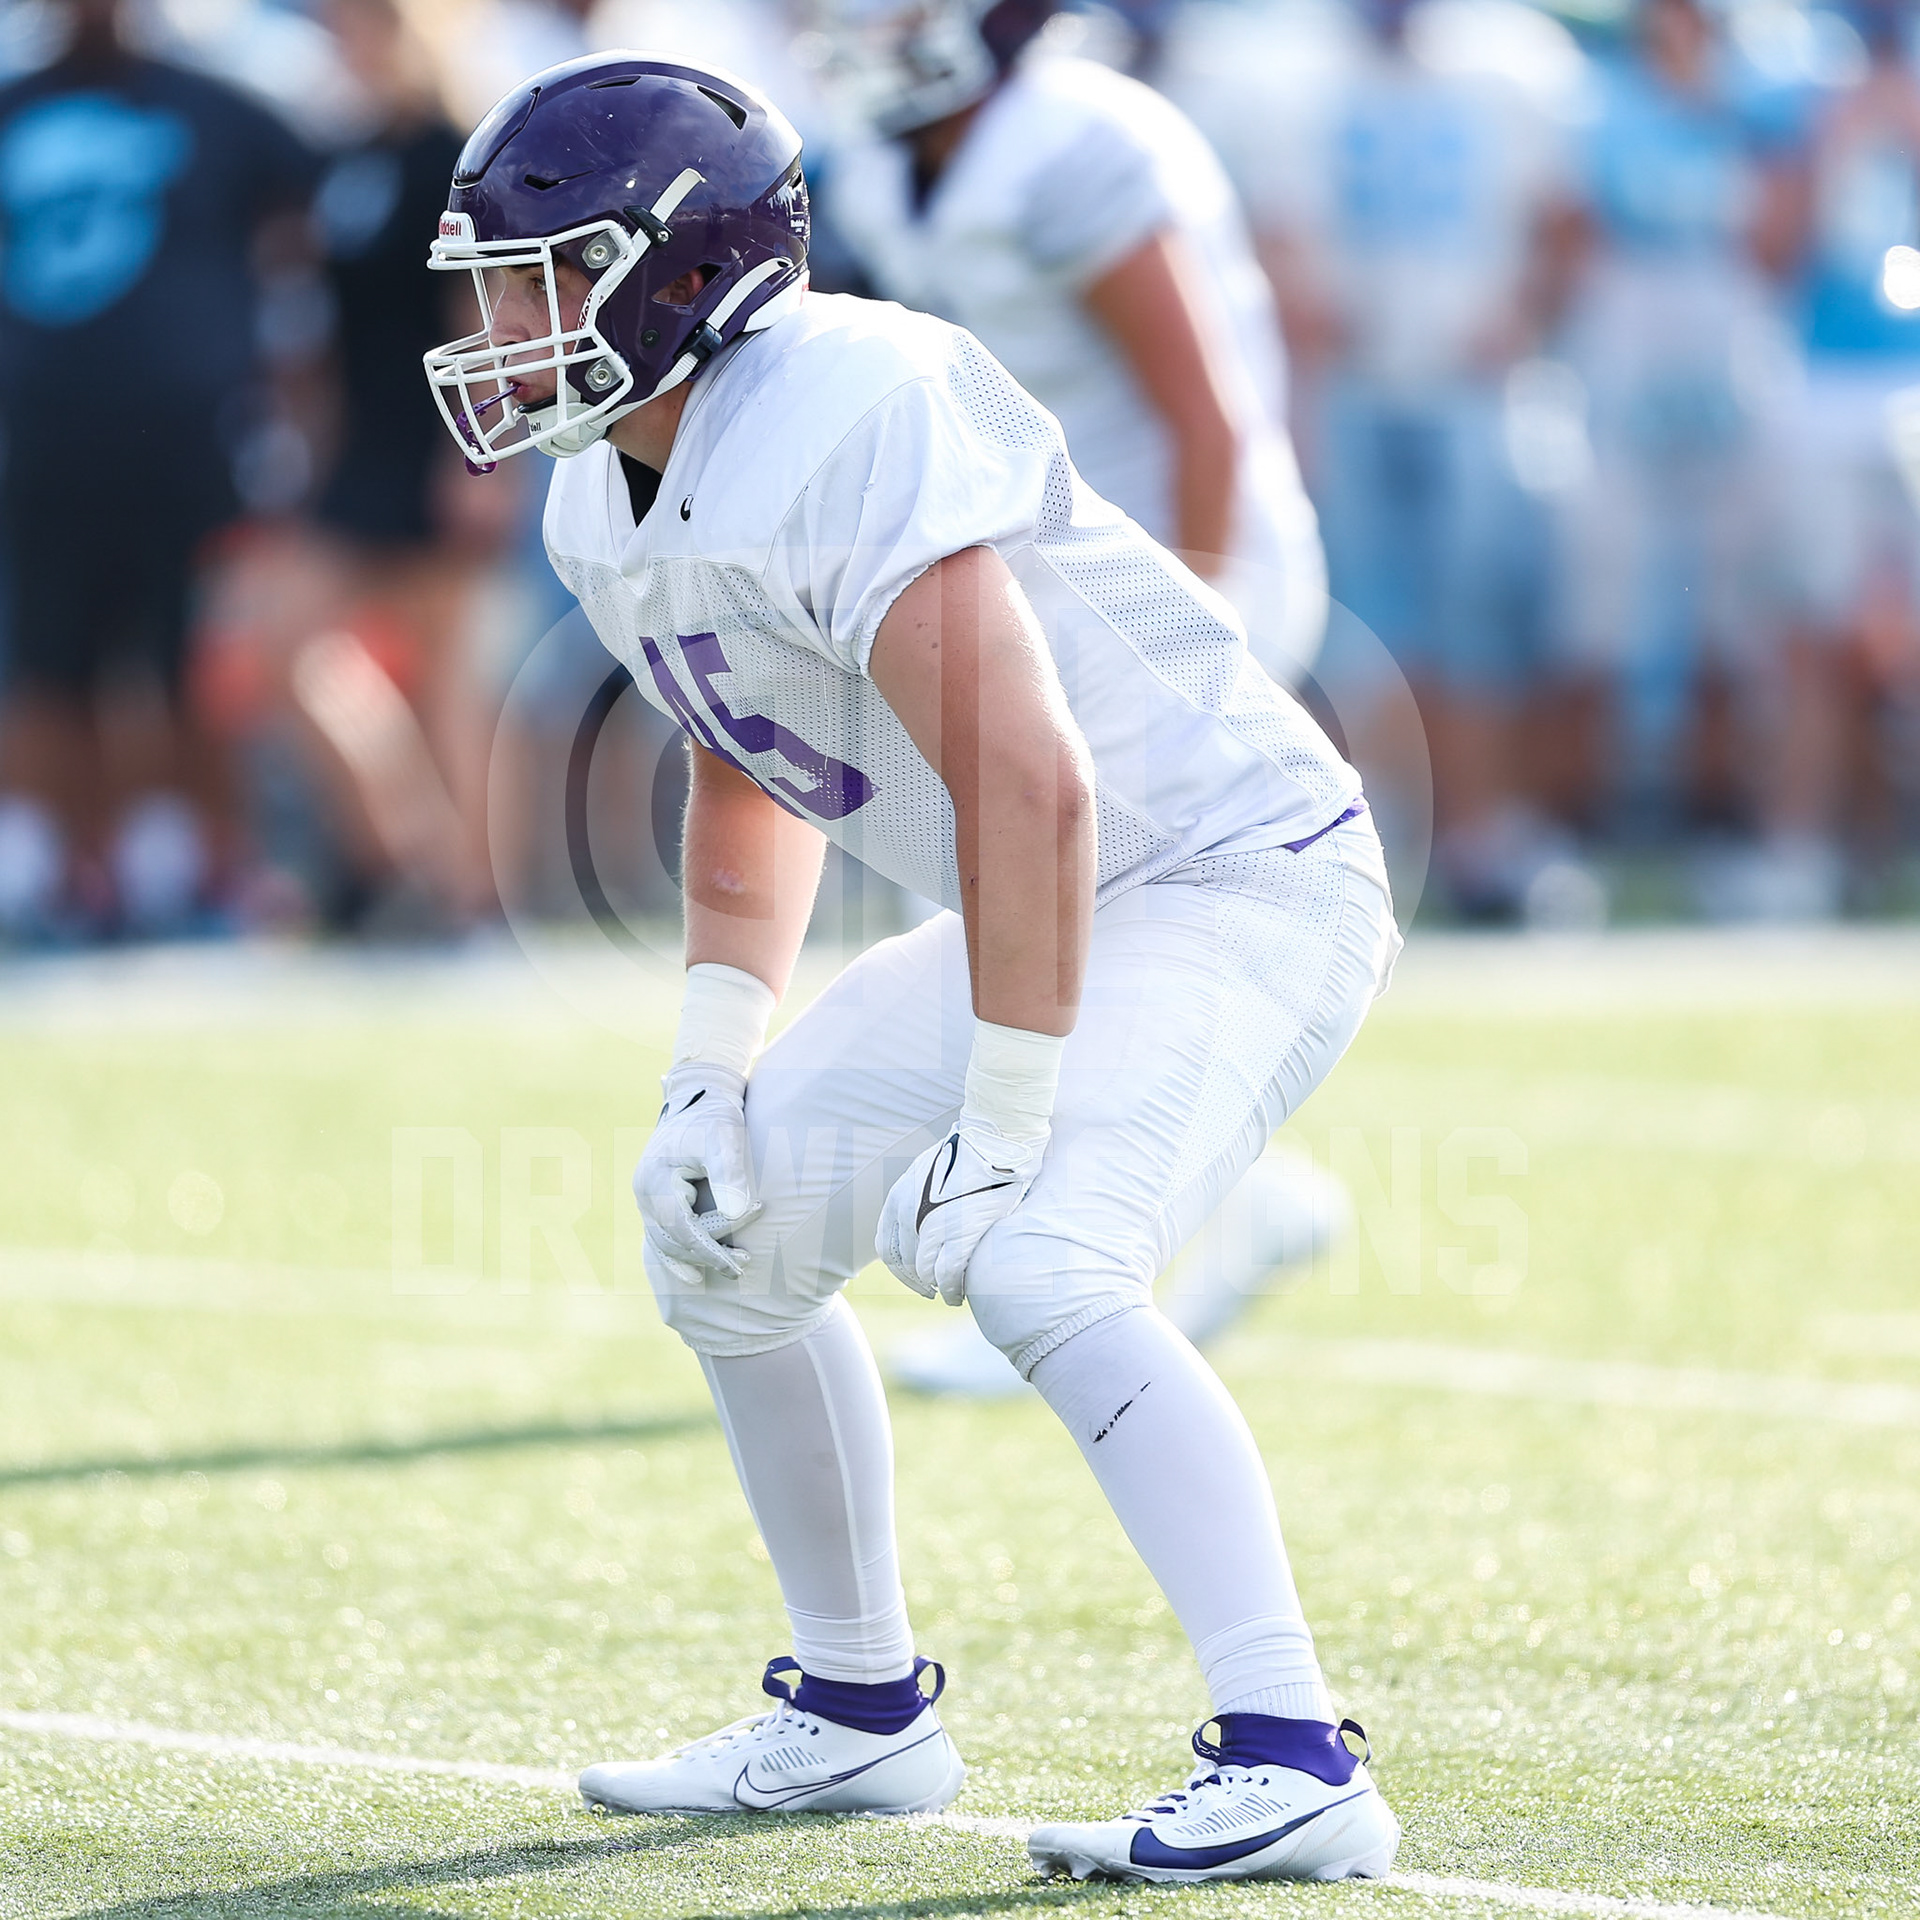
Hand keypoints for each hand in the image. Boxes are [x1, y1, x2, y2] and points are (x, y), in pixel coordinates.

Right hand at [633, 1063, 758, 1283]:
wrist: (700, 1097)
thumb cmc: (714, 1117)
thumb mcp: (724, 1138)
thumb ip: (729, 1173)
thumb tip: (737, 1213)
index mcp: (655, 1179)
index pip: (680, 1227)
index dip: (707, 1249)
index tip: (735, 1264)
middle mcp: (644, 1192)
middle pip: (671, 1239)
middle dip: (706, 1256)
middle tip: (742, 1265)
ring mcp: (646, 1198)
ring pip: (665, 1242)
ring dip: (696, 1258)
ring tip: (732, 1268)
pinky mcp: (656, 1200)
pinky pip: (662, 1236)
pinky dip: (677, 1256)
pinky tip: (695, 1275)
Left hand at [877, 1123, 1044, 1305]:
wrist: (994, 1139)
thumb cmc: (969, 1152)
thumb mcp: (928, 1170)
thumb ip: (919, 1196)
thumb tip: (923, 1218)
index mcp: (899, 1197)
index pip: (886, 1246)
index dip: (899, 1268)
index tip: (913, 1277)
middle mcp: (909, 1213)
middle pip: (904, 1263)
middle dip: (916, 1281)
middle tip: (931, 1290)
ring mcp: (933, 1225)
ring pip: (925, 1272)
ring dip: (935, 1287)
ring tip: (948, 1294)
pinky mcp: (959, 1234)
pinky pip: (947, 1274)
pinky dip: (950, 1290)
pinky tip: (957, 1295)